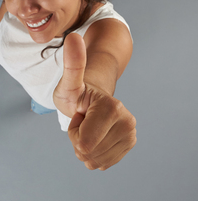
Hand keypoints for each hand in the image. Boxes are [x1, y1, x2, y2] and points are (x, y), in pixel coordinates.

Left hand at [53, 33, 136, 170]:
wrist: (92, 99)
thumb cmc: (77, 91)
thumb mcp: (69, 81)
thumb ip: (72, 63)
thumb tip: (73, 36)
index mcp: (113, 109)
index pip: (83, 144)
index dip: (74, 132)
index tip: (79, 115)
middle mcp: (128, 123)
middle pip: (89, 154)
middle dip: (79, 140)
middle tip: (83, 121)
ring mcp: (131, 135)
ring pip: (95, 161)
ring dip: (85, 147)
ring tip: (89, 126)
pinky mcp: (129, 144)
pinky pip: (103, 163)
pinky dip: (94, 154)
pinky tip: (96, 136)